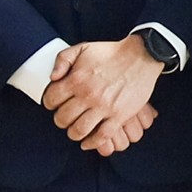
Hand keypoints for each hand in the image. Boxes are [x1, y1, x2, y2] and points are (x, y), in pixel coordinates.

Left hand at [41, 35, 162, 147]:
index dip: (49, 103)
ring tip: (75, 130)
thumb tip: (52, 78)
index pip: (51, 99)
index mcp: (77, 79)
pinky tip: (88, 142)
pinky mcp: (119, 115)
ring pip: (79, 131)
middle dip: (60, 120)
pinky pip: (102, 136)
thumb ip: (62, 60)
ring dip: (73, 133)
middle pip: (63, 118)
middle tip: (65, 117)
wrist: (141, 56)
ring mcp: (104, 107)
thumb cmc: (112, 53)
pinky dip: (92, 143)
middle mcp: (88, 95)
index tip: (54, 104)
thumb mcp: (83, 48)